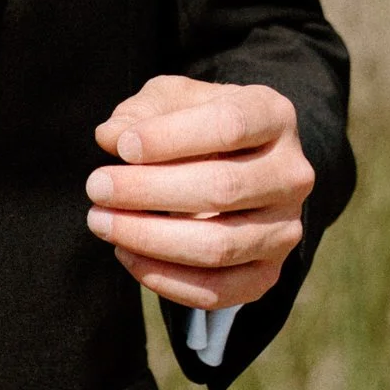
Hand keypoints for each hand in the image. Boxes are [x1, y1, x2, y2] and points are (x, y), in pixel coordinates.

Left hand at [85, 75, 314, 311]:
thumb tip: (110, 138)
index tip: (121, 147)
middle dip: (148, 190)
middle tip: (96, 186)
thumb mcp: (170, 99)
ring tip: (101, 221)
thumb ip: (141, 112)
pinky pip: (219, 291)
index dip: (170, 138)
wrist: (234, 163)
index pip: (229, 126)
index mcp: (273, 115)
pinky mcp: (269, 273)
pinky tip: (126, 255)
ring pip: (219, 246)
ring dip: (150, 238)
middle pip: (222, 188)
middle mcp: (292, 174)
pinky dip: (166, 279)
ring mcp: (286, 228)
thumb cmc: (194, 121)